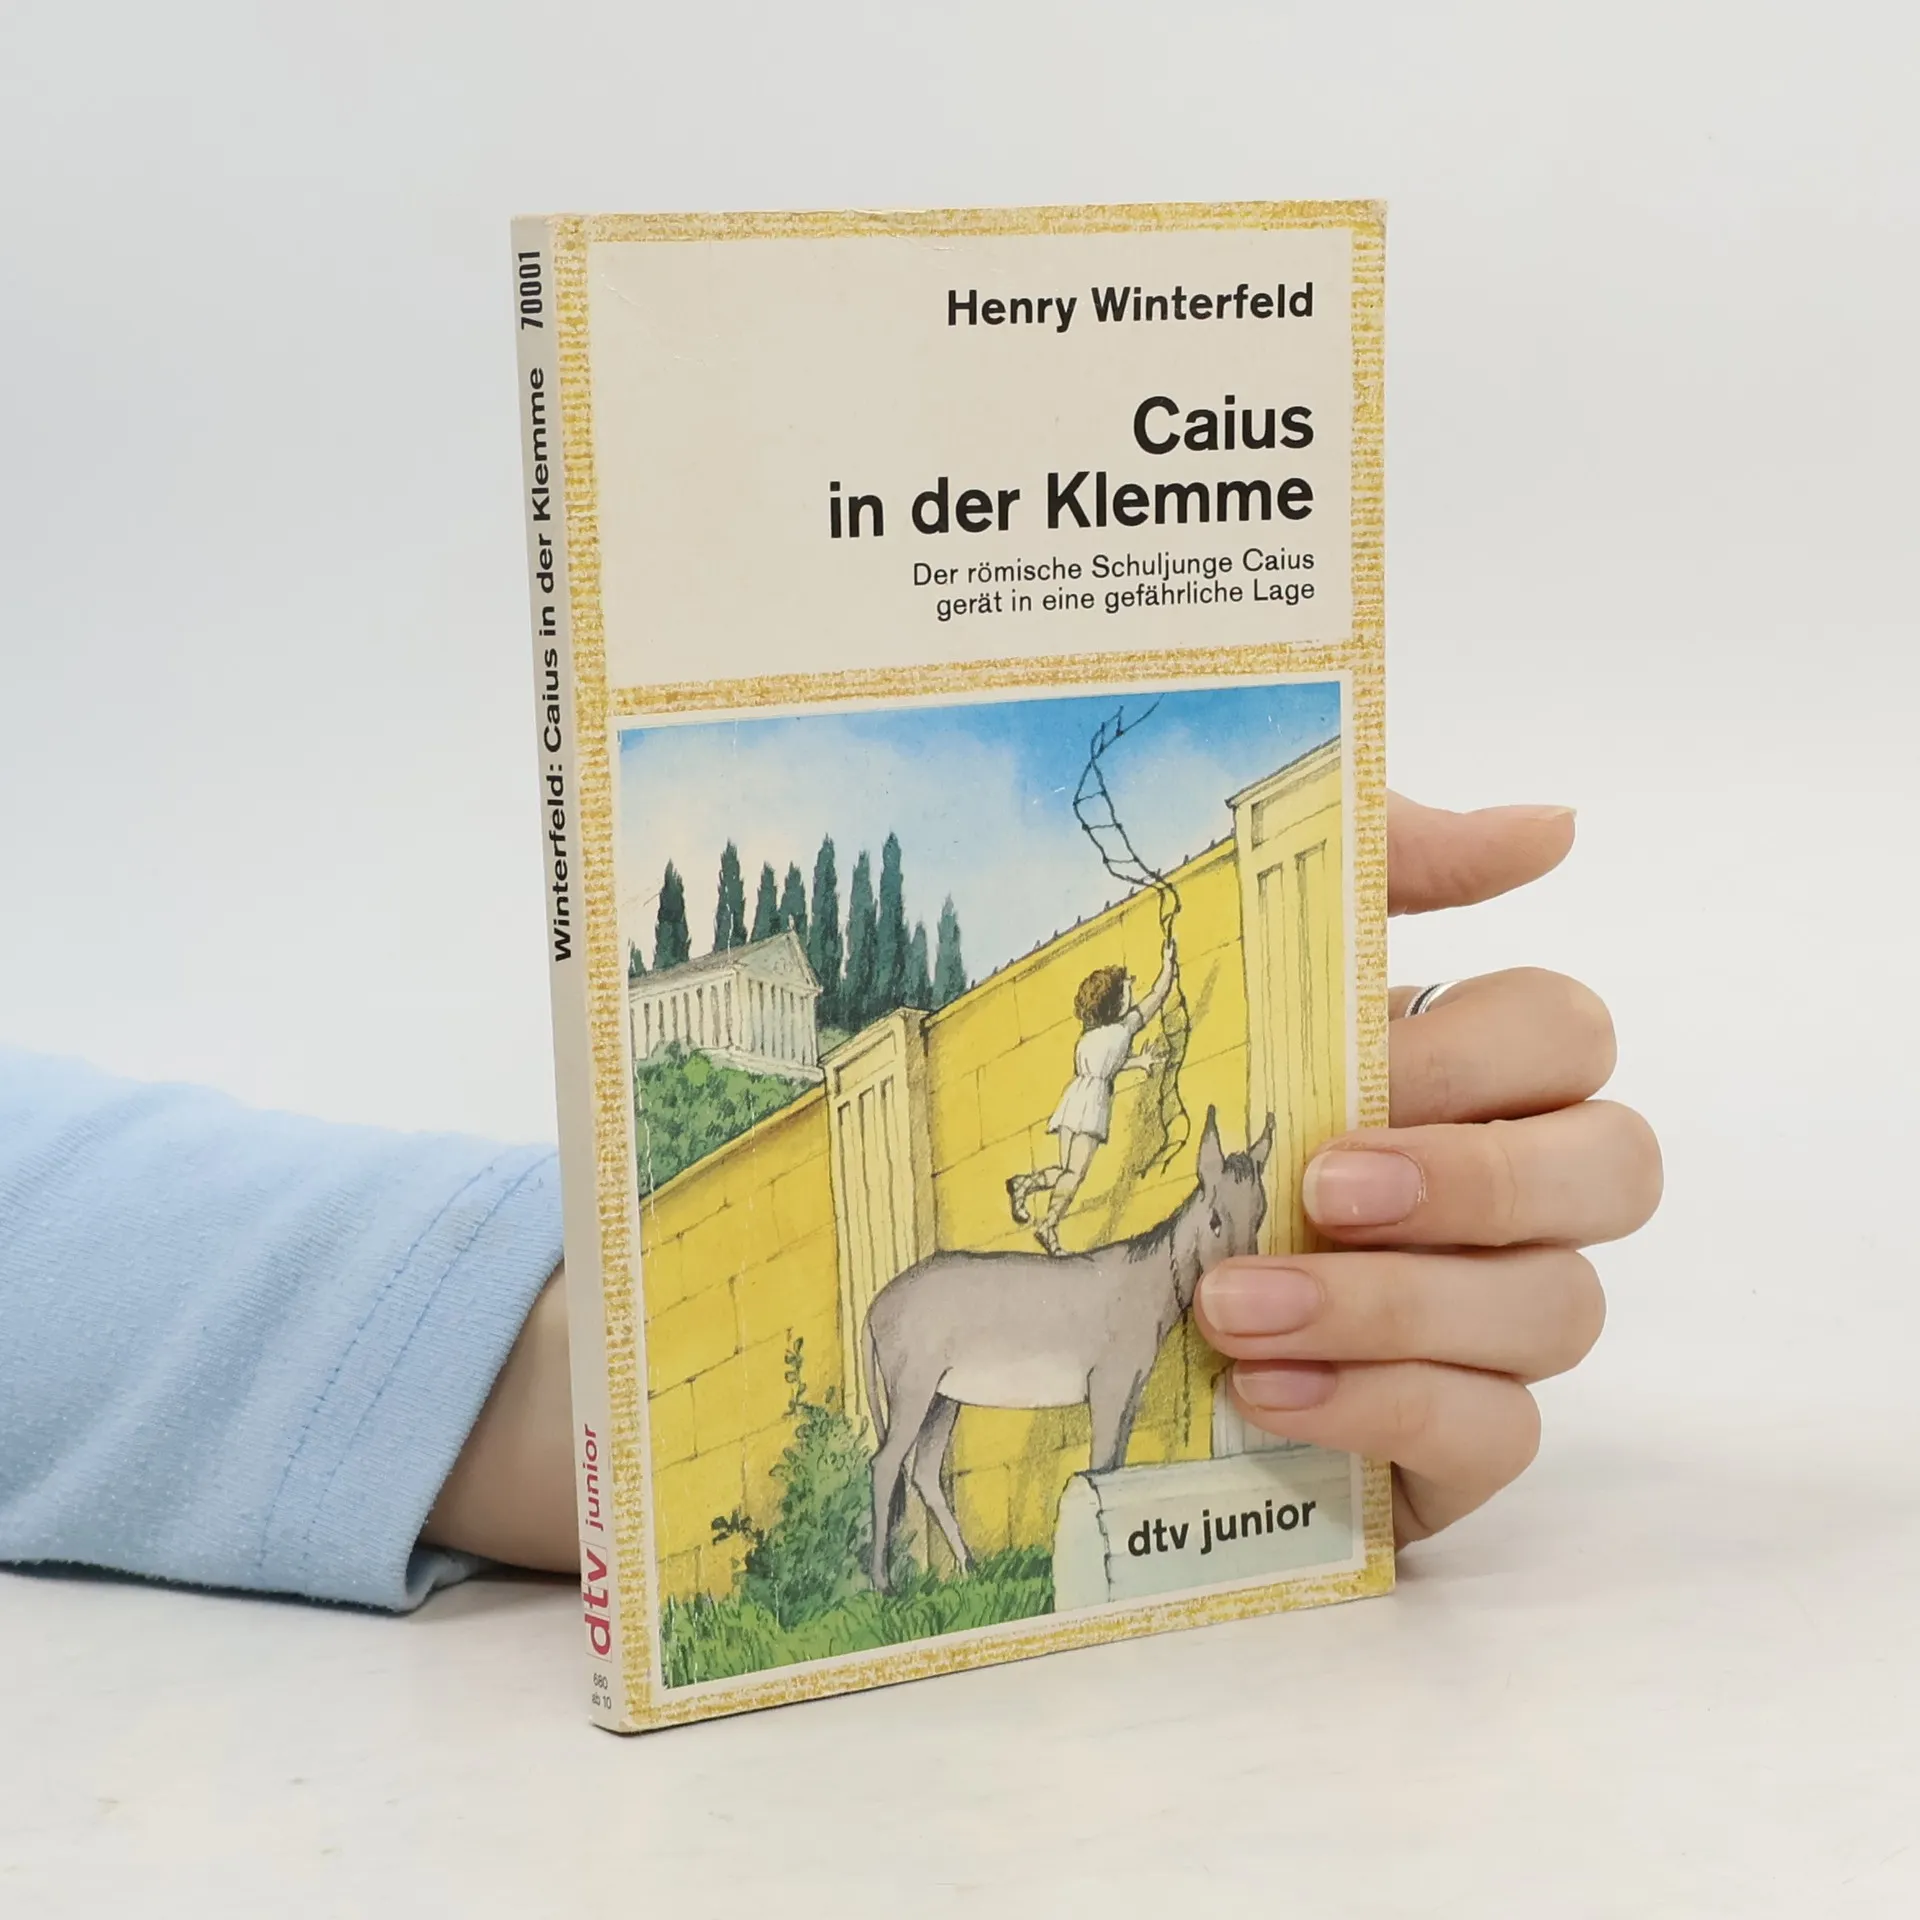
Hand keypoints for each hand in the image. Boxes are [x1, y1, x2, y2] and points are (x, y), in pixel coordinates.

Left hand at [1194, 796, 1661, 1547]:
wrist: (1076, 1307)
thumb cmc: (1182, 1123)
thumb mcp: (1251, 975)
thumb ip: (1387, 872)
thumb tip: (1551, 826)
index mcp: (1465, 1074)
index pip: (1569, 1033)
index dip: (1488, 1050)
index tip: (1364, 1061)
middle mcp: (1514, 1196)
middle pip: (1616, 1169)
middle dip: (1478, 1178)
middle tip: (1323, 1187)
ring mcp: (1497, 1325)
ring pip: (1560, 1310)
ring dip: (1391, 1306)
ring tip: (1233, 1306)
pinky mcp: (1458, 1441)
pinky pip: (1498, 1433)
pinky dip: (1384, 1408)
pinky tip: (1265, 1388)